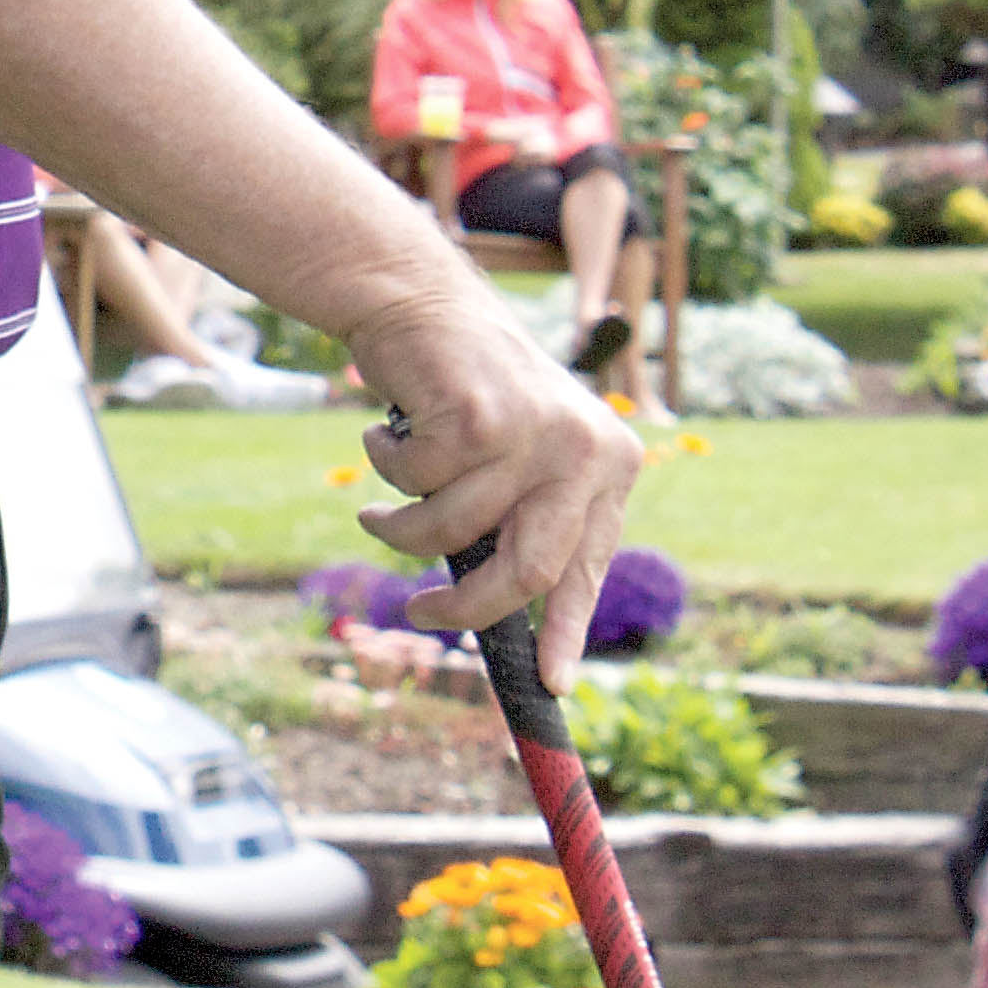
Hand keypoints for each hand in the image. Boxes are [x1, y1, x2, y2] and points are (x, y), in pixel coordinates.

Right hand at [345, 294, 641, 691]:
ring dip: (398, 526)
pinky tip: (386, 432)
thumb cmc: (464, 391)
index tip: (551, 684)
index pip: (586, 569)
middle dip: (465, 607)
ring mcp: (536, 435)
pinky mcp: (480, 421)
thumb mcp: (517, 456)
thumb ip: (525, 519)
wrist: (423, 303)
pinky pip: (414, 486)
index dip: (565, 632)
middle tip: (418, 614)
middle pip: (527, 571)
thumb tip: (506, 620)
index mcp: (610, 466)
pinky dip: (385, 467)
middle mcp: (587, 451)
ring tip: (378, 506)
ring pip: (452, 531)